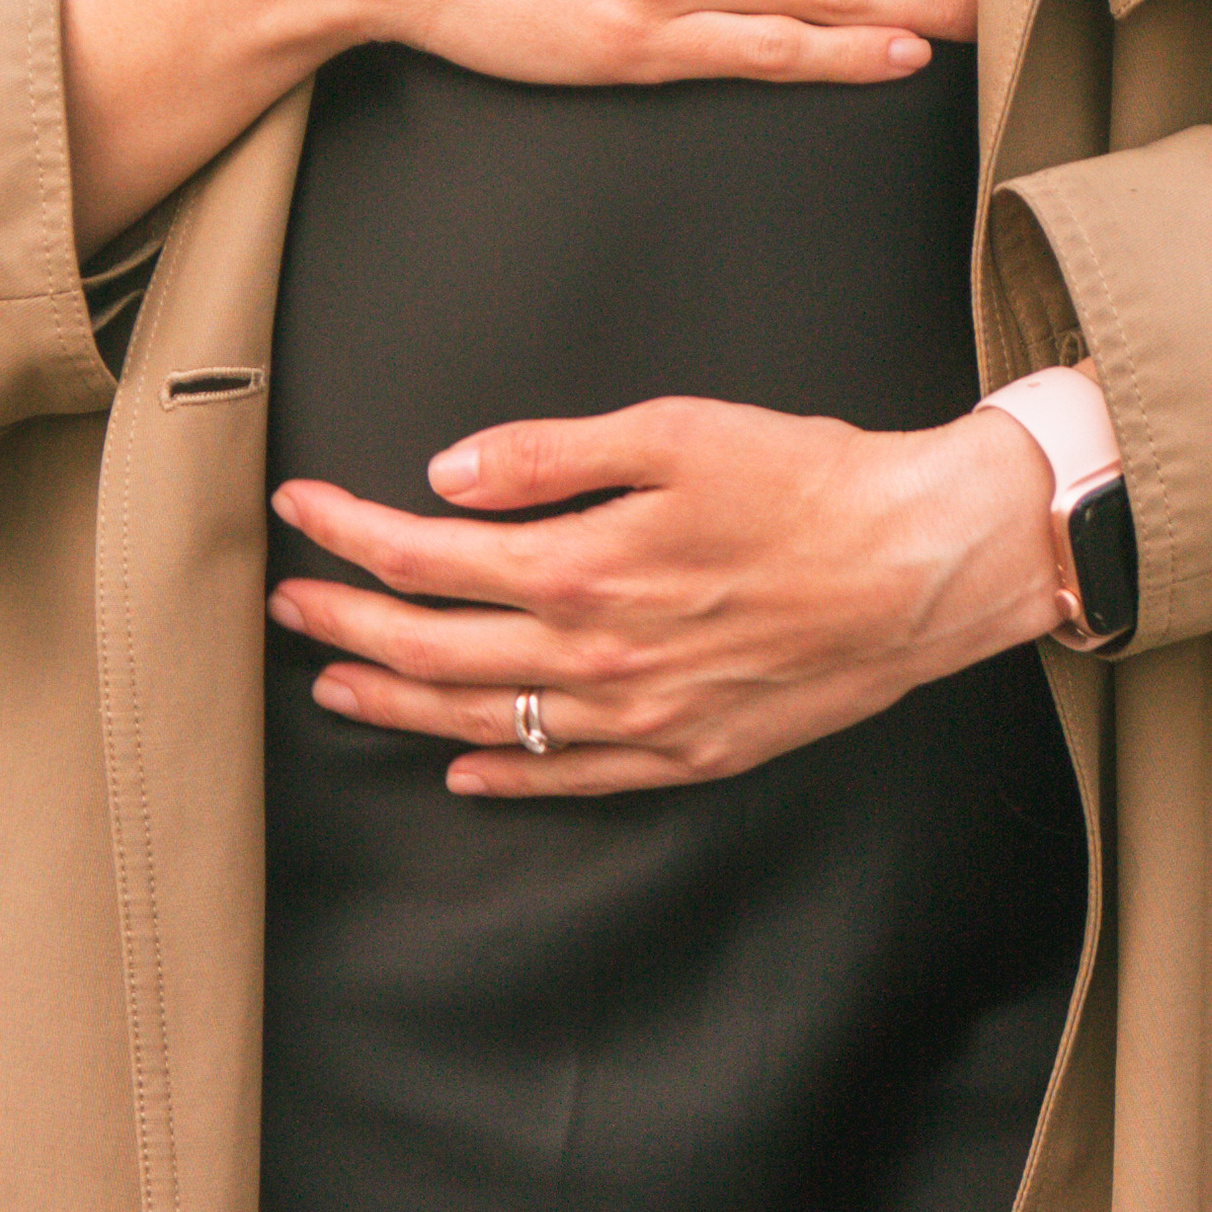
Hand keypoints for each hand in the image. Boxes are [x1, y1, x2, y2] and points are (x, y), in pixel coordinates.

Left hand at [266, 398, 1064, 798]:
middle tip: (286, 605)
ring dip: (396, 705)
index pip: (423, 557)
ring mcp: (640, 718)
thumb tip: (449, 475)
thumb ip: (549, 456)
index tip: (302, 509)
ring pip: (484, 722)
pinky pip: (570, 779)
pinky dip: (504, 777)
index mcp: (583, 569)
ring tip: (335, 686)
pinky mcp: (688, 751)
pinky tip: (460, 770)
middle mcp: (598, 657)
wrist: (924, 564)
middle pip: (431, 651)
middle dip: (342, 626)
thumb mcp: (675, 432)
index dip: (348, 533)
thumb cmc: (812, 484)